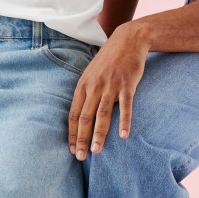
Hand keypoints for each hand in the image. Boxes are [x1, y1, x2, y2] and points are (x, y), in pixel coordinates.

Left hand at [68, 24, 148, 160]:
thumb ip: (87, 92)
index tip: (71, 149)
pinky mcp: (127, 84)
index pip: (73, 114)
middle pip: (84, 117)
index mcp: (83, 85)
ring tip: (96, 151)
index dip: (71, 133)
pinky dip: (124, 121)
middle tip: (80, 157)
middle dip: (81, 139)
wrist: (128, 40)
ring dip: (99, 134)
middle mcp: (94, 86)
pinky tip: (124, 135)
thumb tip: (80, 115)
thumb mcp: (92, 74)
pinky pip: (125, 106)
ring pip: (102, 114)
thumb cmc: (109, 60)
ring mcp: (111, 85)